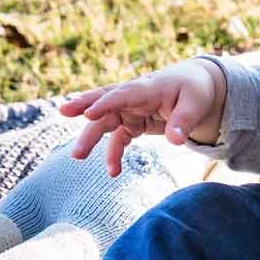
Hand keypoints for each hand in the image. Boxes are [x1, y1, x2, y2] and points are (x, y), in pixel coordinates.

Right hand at [59, 59, 227, 176]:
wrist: (195, 87)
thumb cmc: (194, 91)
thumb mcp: (196, 104)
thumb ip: (183, 122)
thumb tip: (175, 141)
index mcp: (148, 86)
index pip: (123, 93)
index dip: (105, 103)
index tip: (88, 113)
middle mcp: (134, 96)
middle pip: (105, 100)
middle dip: (83, 105)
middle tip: (63, 112)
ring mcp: (131, 109)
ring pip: (106, 122)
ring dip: (91, 138)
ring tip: (78, 156)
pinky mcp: (132, 122)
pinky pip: (118, 138)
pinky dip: (114, 154)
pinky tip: (113, 172)